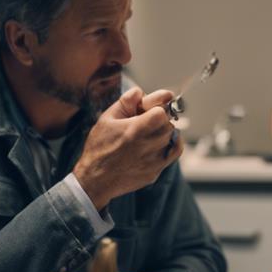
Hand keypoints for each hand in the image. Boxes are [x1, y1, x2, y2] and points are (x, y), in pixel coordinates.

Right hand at [73, 87, 184, 209]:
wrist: (96, 179)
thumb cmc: (99, 149)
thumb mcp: (106, 119)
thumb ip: (125, 102)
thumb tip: (140, 91)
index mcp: (135, 130)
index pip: (162, 112)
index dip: (156, 108)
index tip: (149, 109)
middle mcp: (148, 146)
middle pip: (168, 124)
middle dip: (159, 120)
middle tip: (146, 121)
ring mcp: (154, 160)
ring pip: (172, 137)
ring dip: (163, 132)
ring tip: (147, 134)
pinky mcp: (157, 170)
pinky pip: (174, 152)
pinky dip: (172, 143)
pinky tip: (161, 141)